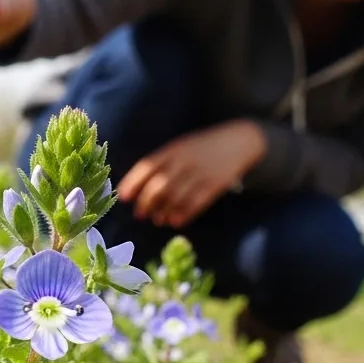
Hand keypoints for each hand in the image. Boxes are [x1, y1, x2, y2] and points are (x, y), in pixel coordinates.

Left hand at [116, 120, 267, 228]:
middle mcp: (185, 161)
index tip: (124, 197)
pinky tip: (175, 221)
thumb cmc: (203, 146)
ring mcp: (201, 173)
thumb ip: (162, 162)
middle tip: (140, 214)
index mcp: (173, 149)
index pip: (147, 167)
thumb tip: (140, 188)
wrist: (239, 141)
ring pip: (175, 198)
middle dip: (146, 203)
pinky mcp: (215, 185)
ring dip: (162, 212)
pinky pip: (195, 204)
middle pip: (159, 186)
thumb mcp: (181, 146)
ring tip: (157, 219)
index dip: (133, 183)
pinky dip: (182, 215)